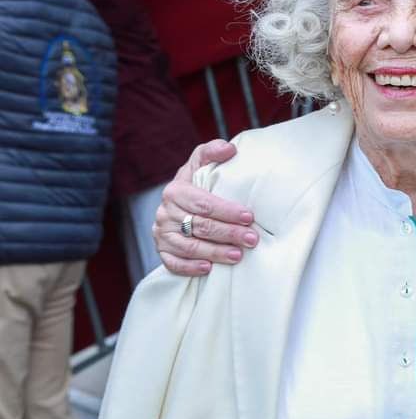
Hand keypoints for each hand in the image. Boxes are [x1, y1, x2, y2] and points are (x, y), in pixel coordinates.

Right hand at [152, 140, 257, 276]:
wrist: (178, 202)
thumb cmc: (197, 182)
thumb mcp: (201, 163)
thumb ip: (213, 152)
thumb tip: (230, 149)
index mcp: (175, 190)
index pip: (203, 203)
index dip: (227, 211)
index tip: (249, 216)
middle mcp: (165, 212)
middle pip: (200, 226)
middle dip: (228, 233)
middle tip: (251, 239)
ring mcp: (161, 233)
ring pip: (189, 246)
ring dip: (214, 252)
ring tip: (238, 256)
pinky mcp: (162, 251)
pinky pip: (173, 263)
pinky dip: (190, 267)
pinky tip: (209, 269)